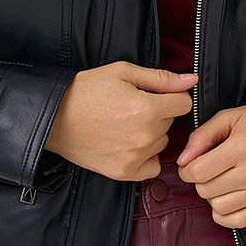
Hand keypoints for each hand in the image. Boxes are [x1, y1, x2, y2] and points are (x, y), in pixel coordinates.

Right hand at [45, 62, 198, 181]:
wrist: (54, 118)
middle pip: (171, 122)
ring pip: (162, 142)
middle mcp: (144, 136)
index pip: (184, 104)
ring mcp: (135, 157)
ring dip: (151, 134)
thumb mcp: (122, 72)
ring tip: (124, 124)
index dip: (171, 95)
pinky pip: (152, 166)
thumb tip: (191, 80)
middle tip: (130, 107)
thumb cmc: (85, 91)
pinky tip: (128, 144)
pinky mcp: (124, 173)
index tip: (155, 94)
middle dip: (158, 113)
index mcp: (147, 109)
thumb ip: (161, 78)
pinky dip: (145, 156)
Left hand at [175, 106, 245, 228]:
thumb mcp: (229, 118)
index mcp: (242, 148)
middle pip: (206, 190)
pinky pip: (237, 222)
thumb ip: (201, 136)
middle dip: (200, 181)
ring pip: (219, 207)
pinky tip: (227, 198)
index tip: (190, 165)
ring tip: (220, 182)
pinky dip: (225, 214)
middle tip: (208, 171)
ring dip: (212, 196)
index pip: (199, 171)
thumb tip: (183, 160)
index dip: (187, 169)